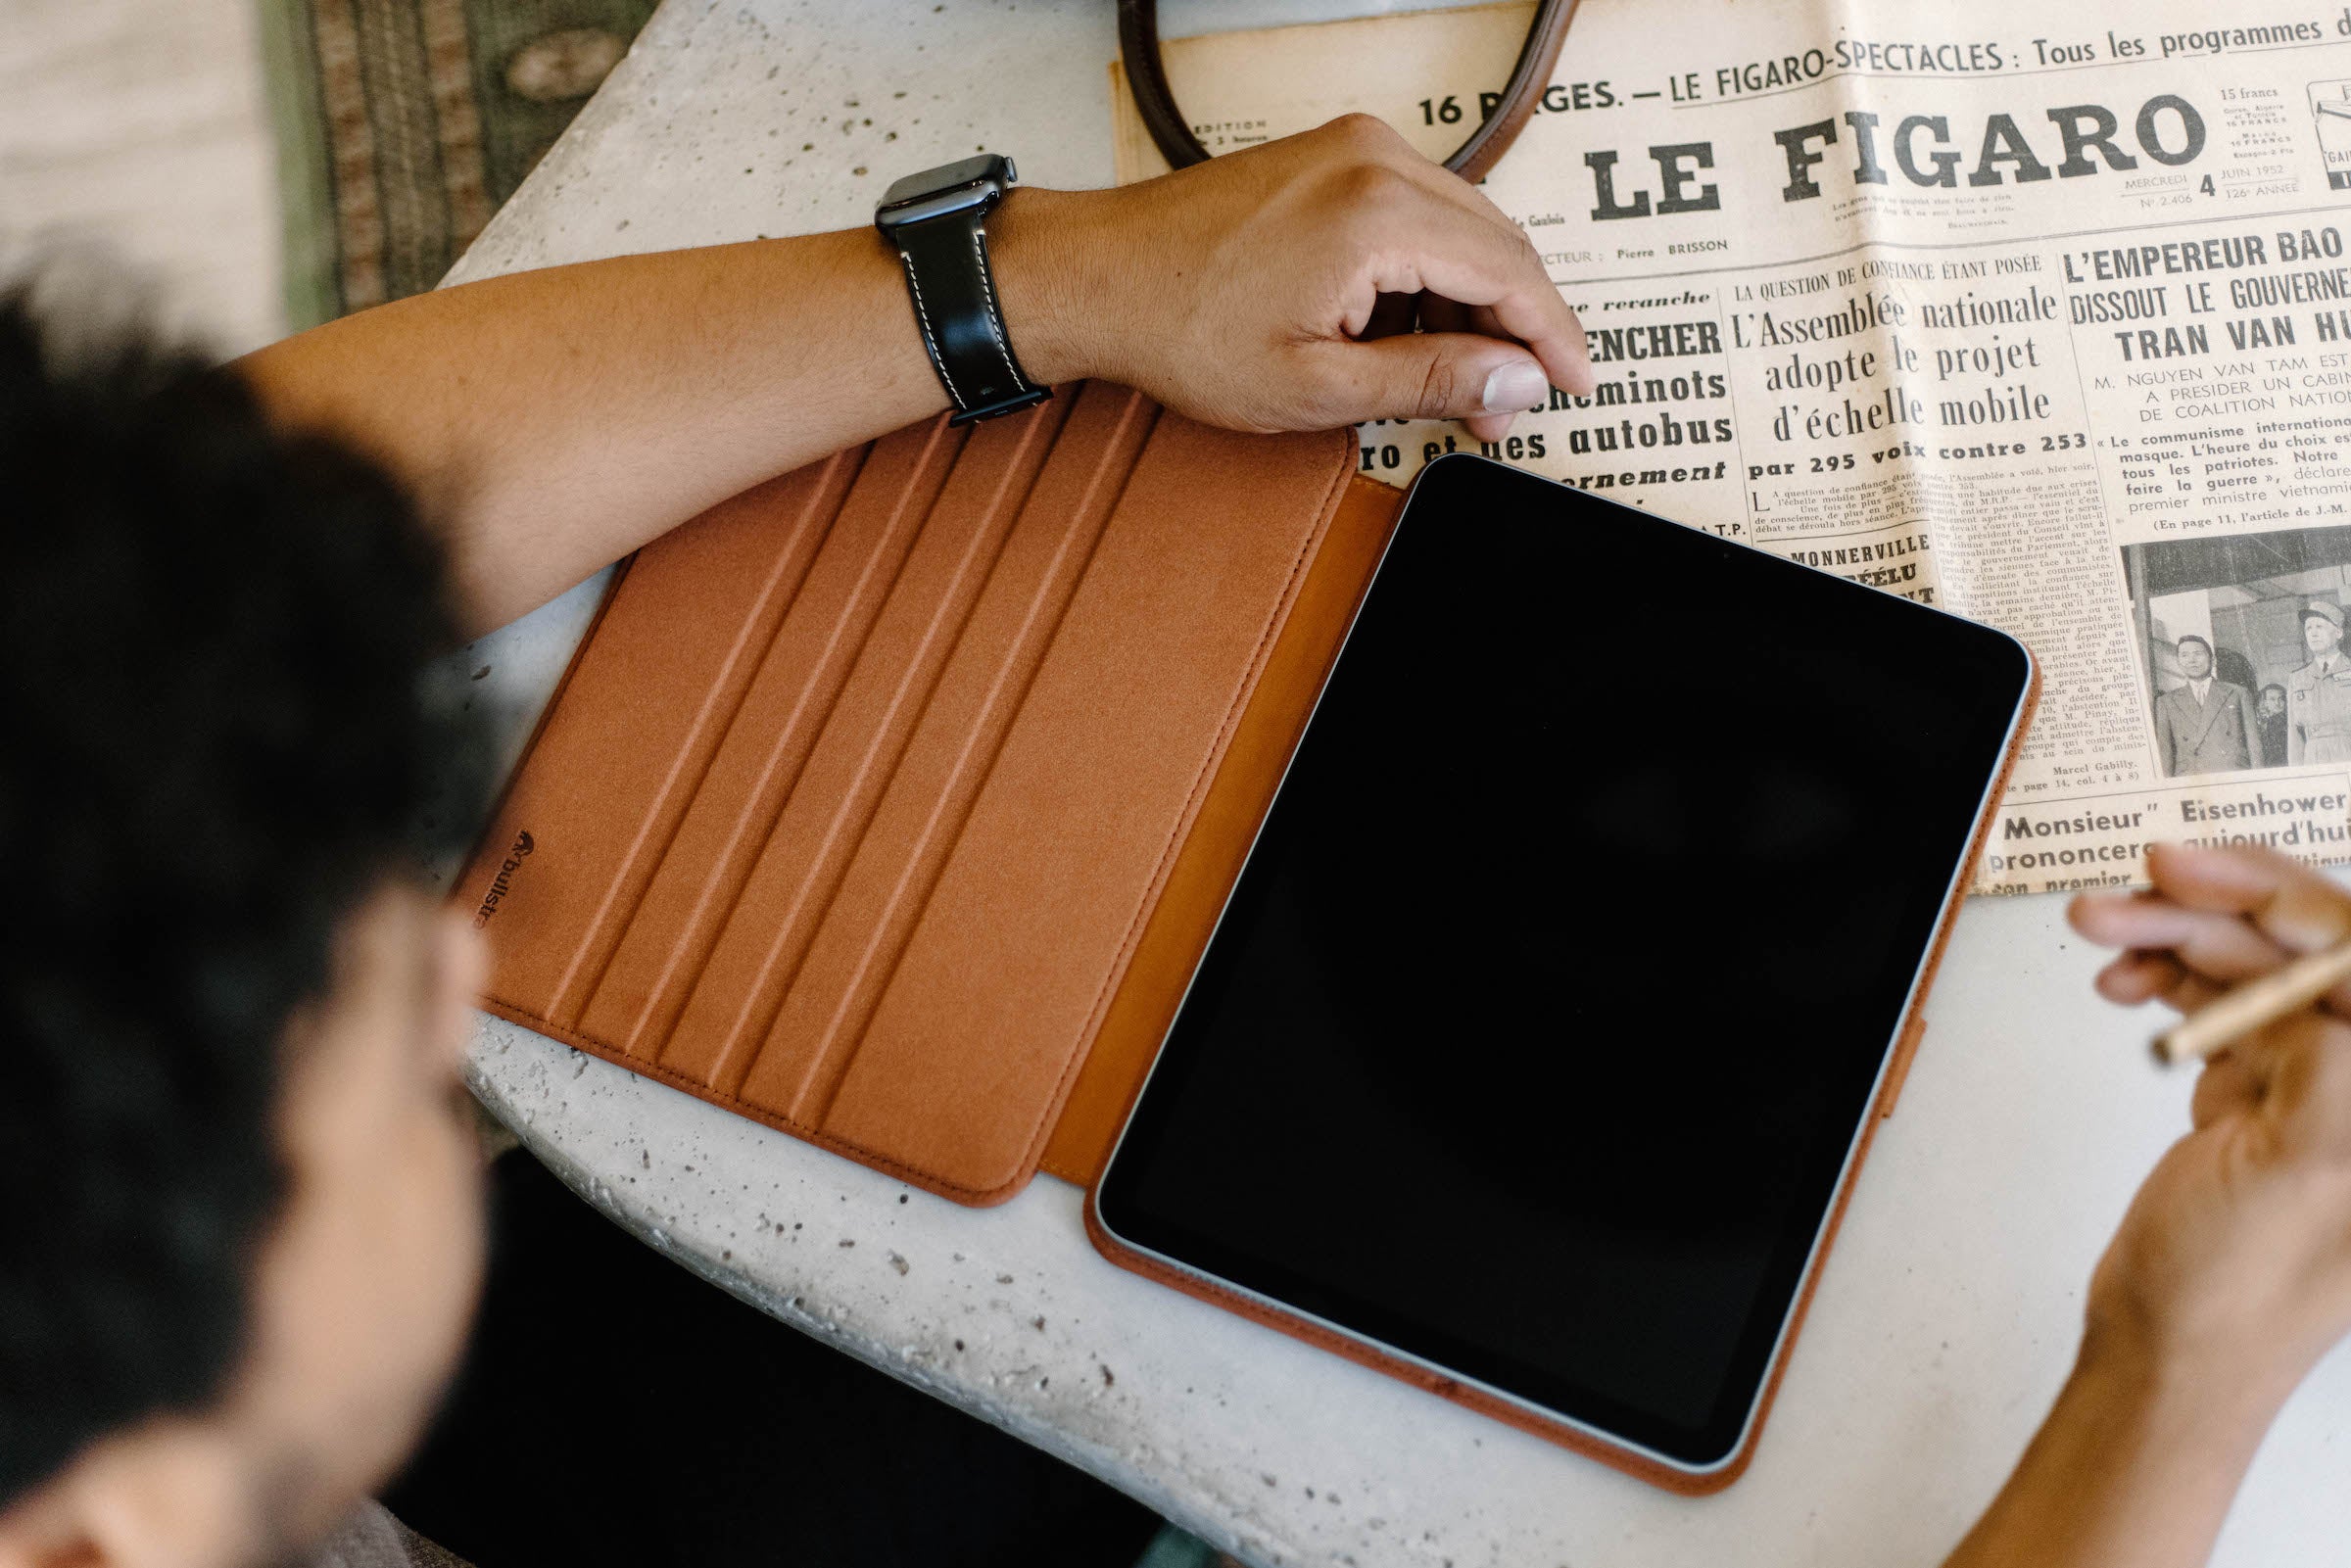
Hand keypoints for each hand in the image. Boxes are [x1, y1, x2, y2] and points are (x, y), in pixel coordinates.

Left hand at [992, 115, 1594, 442]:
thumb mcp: (1316, 385)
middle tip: (1504, 407)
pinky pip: (1414, 214)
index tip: (1575, 384)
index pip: (1511, 272)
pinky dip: (1426, 274)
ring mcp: (1350, 150)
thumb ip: (1430, 379)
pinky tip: (1405, 335)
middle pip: (1496, 243)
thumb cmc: (1181, 328)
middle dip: (1512, 330)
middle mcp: (1374, 160)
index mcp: (1378, 212)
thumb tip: (1517, 382)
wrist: (1096, 279)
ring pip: (1459, 229)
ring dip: (1469, 305)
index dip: (1553, 338)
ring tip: (1449, 385)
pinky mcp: (1329, 158)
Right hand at [2068, 844, 2350, 1391]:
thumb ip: (2328, 1061)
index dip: (2285, 899)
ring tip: (2103, 924)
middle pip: (2304, 946)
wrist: (2166, 1353)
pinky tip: (2122, 976)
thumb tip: (2328, 968)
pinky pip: (2211, 997)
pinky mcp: (2254, 1085)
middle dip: (2216, 904)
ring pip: (2247, 962)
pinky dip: (2161, 975)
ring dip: (2171, 932)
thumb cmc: (2243, 1293)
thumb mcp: (2305, 1168)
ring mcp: (2311, 1078)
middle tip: (2144, 879)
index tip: (2203, 874)